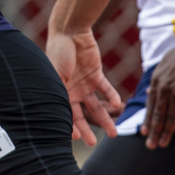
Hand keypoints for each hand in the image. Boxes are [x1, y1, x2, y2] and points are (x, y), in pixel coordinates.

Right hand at [46, 29, 122, 145]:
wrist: (70, 31)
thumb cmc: (59, 52)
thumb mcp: (56, 74)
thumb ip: (60, 93)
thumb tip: (60, 114)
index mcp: (60, 92)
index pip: (66, 115)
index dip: (71, 127)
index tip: (77, 139)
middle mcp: (73, 91)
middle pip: (82, 115)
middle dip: (88, 130)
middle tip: (94, 143)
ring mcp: (85, 84)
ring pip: (97, 106)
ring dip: (105, 119)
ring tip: (114, 133)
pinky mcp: (96, 74)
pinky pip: (106, 89)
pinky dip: (112, 97)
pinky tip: (118, 105)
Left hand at [141, 36, 174, 148]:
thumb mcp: (164, 65)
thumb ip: (157, 80)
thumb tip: (149, 91)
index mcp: (156, 80)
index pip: (150, 105)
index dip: (147, 120)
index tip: (144, 132)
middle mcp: (164, 87)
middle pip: (158, 114)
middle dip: (154, 131)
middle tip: (151, 145)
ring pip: (170, 116)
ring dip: (166, 132)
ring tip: (163, 143)